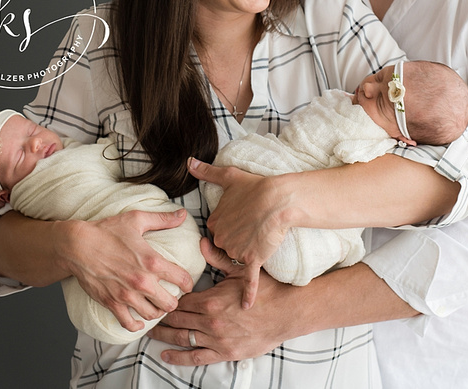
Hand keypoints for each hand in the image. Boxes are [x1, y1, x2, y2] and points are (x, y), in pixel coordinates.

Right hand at [65, 209, 196, 332]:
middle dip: (174, 300)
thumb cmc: (106, 231)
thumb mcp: (136, 220)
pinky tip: (138, 319)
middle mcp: (142, 282)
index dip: (188, 283)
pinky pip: (129, 323)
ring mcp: (126, 295)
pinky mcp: (112, 303)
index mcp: (152, 261)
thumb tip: (182, 214)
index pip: (182, 280)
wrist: (77, 246)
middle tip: (171, 295)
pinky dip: (136, 325)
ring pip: (153, 315)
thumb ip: (162, 219)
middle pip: (171, 304)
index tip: (186, 284)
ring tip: (155, 305)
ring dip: (157, 312)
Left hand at [149, 238, 294, 364]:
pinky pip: (196, 357)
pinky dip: (178, 358)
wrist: (288, 312)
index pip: (180, 300)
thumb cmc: (267, 289)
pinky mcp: (225, 353)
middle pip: (176, 319)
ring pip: (182, 338)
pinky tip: (164, 354)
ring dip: (163, 335)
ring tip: (148, 331)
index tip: (154, 296)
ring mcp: (217, 339)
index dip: (166, 298)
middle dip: (159, 316)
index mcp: (211, 300)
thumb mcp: (242, 270)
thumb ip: (217, 258)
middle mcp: (210, 321)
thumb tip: (200, 241)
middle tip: (145, 313)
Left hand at [189, 157, 291, 306]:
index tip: (239, 221)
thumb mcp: (228, 176)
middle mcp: (221, 239)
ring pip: (237, 259)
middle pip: (225, 248)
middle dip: (235, 243)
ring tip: (260, 240)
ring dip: (246, 255)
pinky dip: (247, 293)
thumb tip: (189, 161)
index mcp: (214, 222)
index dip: (229, 228)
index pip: (216, 233)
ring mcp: (236, 251)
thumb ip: (206, 172)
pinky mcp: (252, 259)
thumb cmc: (255, 186)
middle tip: (250, 231)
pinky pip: (248, 280)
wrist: (279, 199)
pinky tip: (247, 306)